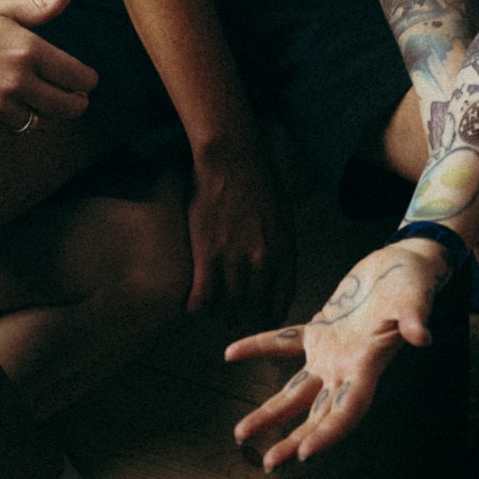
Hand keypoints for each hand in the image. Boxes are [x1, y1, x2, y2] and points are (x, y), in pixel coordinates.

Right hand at [0, 0, 96, 136]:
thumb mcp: (2, 10)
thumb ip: (41, 5)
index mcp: (27, 51)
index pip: (77, 77)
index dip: (87, 81)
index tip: (87, 81)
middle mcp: (15, 83)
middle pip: (65, 108)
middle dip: (77, 104)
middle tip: (77, 99)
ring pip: (38, 123)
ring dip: (42, 113)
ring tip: (39, 100)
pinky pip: (10, 134)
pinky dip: (14, 124)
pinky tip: (10, 108)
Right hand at [185, 143, 293, 326]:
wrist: (232, 160)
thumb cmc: (259, 182)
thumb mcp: (283, 217)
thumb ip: (281, 247)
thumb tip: (276, 269)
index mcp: (284, 253)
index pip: (281, 298)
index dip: (272, 314)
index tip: (265, 318)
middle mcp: (261, 263)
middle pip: (254, 306)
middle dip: (247, 317)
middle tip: (238, 319)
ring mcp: (233, 261)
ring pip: (228, 306)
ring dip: (223, 314)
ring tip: (218, 315)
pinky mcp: (206, 255)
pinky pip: (202, 297)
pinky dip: (198, 308)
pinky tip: (194, 309)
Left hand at [224, 237, 450, 468]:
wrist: (403, 265)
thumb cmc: (413, 283)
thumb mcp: (415, 297)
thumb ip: (415, 317)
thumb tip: (422, 336)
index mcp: (369, 366)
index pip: (348, 410)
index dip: (328, 433)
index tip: (305, 454)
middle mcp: (347, 369)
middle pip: (318, 415)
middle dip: (294, 441)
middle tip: (268, 463)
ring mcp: (331, 353)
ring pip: (297, 391)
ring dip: (271, 412)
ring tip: (241, 434)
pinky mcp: (319, 330)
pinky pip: (284, 344)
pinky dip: (259, 347)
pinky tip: (230, 353)